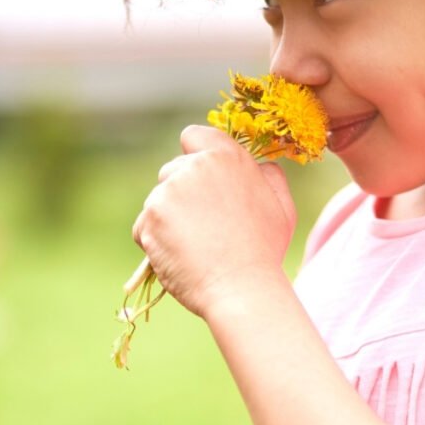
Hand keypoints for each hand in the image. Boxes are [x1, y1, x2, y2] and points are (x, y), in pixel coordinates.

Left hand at [131, 125, 297, 317]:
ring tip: (194, 246)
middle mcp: (195, 166)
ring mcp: (169, 190)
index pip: (193, 135)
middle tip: (203, 226)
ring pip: (158, 200)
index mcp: (226, 156)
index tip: (199, 177)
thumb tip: (261, 164)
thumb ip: (270, 176)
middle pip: (172, 170)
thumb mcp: (281, 206)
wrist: (242, 289)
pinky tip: (178, 256)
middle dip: (181, 194)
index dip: (193, 154)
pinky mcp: (151, 216)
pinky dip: (153, 241)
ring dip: (168, 219)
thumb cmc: (264, 251)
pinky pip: (143, 226)